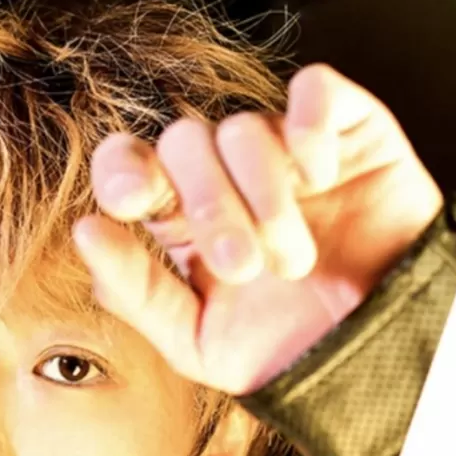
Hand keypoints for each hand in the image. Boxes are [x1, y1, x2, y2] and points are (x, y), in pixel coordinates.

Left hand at [72, 64, 443, 395]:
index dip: (122, 168)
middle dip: (208, 206)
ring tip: (290, 262)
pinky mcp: (349, 132)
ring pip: (244, 127)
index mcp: (180, 221)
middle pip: (184, 140)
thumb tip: (84, 230)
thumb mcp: (192, 342)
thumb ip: (134, 292)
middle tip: (241, 270)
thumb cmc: (280, 353)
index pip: (131, 163)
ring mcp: (286, 152)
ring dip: (264, 198)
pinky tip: (321, 180)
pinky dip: (310, 128)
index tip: (131, 202)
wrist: (372, 364)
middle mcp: (227, 178)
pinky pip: (315, 90)